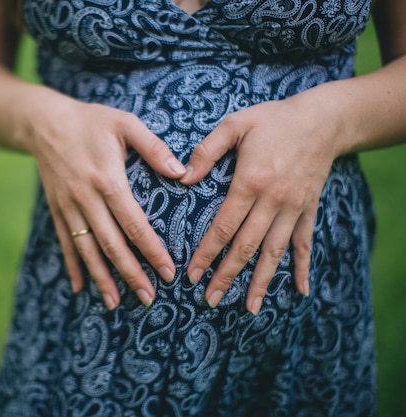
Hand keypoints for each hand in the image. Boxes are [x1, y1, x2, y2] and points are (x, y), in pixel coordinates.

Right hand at [27, 98, 185, 309]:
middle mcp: (86, 199)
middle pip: (111, 244)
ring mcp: (69, 207)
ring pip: (87, 250)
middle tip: (148, 298)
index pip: (134, 224)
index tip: (168, 272)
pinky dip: (73, 267)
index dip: (152, 251)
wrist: (44, 122)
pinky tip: (80, 288)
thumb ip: (154, 147)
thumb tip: (182, 172)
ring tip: (115, 303)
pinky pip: (65, 243)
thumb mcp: (125, 123)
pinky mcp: (57, 210)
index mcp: (108, 180)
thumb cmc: (91, 121)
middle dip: (130, 274)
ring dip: (102, 278)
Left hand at [180, 98, 340, 313]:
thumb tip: (182, 177)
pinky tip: (299, 290)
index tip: (192, 275)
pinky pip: (306, 243)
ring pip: (274, 252)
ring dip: (261, 281)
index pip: (224, 227)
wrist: (323, 119)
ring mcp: (294, 208)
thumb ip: (208, 150)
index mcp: (251, 182)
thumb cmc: (273, 120)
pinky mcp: (309, 209)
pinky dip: (303, 267)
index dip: (207, 253)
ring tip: (250, 307)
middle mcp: (273, 201)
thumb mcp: (235, 124)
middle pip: (246, 247)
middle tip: (210, 300)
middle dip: (227, 276)